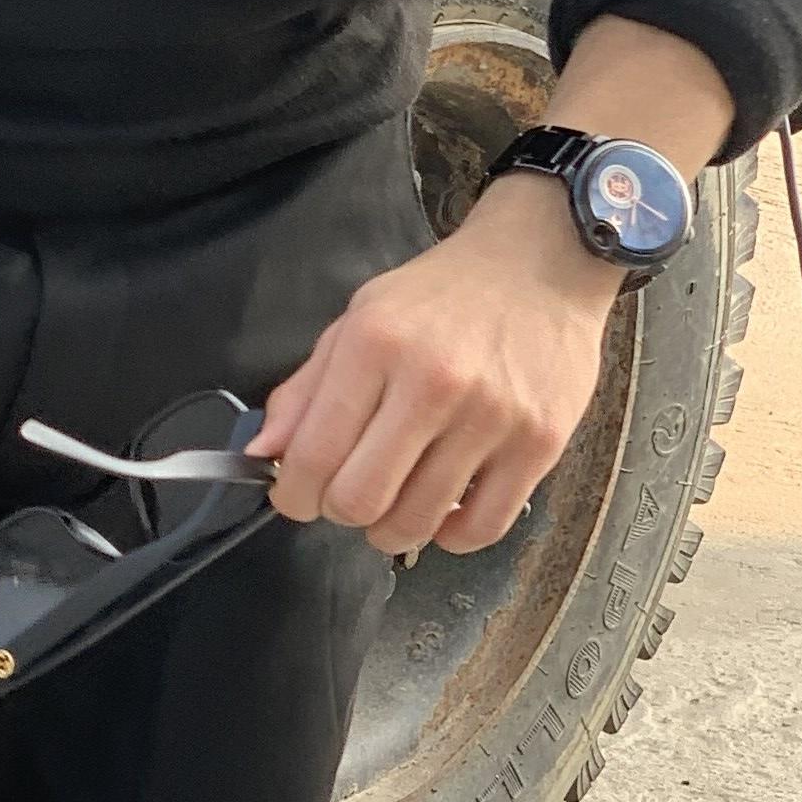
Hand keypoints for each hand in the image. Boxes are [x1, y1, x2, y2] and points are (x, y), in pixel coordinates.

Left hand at [251, 176, 626, 555]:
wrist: (541, 264)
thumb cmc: (441, 297)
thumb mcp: (358, 320)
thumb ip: (306, 390)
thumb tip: (261, 454)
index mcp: (374, 346)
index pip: (312, 455)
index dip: (292, 494)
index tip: (296, 496)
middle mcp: (433, 383)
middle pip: (359, 500)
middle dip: (338, 512)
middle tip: (347, 496)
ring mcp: (492, 417)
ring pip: (417, 522)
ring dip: (390, 531)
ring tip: (394, 503)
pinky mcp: (541, 443)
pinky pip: (482, 529)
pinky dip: (451, 536)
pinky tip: (443, 510)